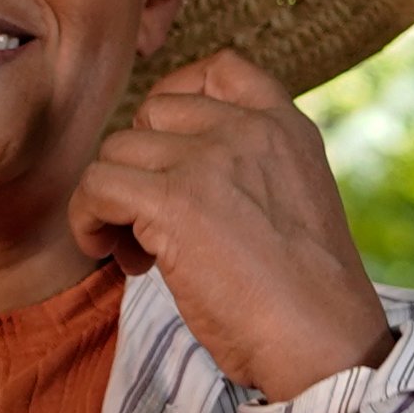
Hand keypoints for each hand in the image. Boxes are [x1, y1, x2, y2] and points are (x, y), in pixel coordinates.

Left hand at [71, 52, 397, 402]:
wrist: (323, 344)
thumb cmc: (306, 299)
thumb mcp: (295, 205)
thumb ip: (250, 171)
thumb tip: (167, 173)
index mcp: (286, 128)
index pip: (219, 68)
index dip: (175, 104)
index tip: (168, 155)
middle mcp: (249, 130)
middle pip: (153, 113)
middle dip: (143, 165)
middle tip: (154, 227)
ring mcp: (211, 160)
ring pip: (117, 150)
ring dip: (114, 201)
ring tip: (140, 254)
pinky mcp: (174, 202)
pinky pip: (96, 186)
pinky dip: (89, 221)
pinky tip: (117, 257)